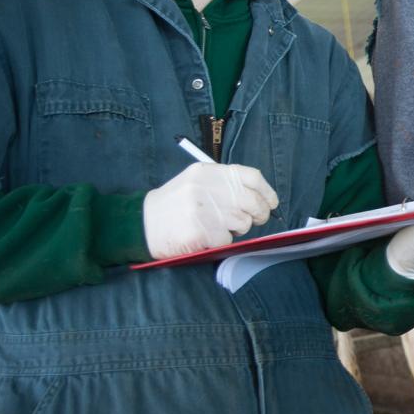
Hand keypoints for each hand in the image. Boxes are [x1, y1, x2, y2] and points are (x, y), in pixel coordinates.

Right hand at [144, 162, 278, 258]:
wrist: (141, 223)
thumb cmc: (175, 204)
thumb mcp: (197, 183)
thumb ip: (225, 185)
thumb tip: (262, 198)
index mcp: (208, 172)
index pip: (251, 176)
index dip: (267, 191)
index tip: (272, 202)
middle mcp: (206, 188)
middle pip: (252, 201)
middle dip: (260, 214)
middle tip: (257, 220)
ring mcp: (202, 209)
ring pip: (242, 222)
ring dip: (237, 229)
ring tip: (219, 226)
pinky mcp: (199, 231)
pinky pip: (225, 239)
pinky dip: (220, 241)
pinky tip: (205, 236)